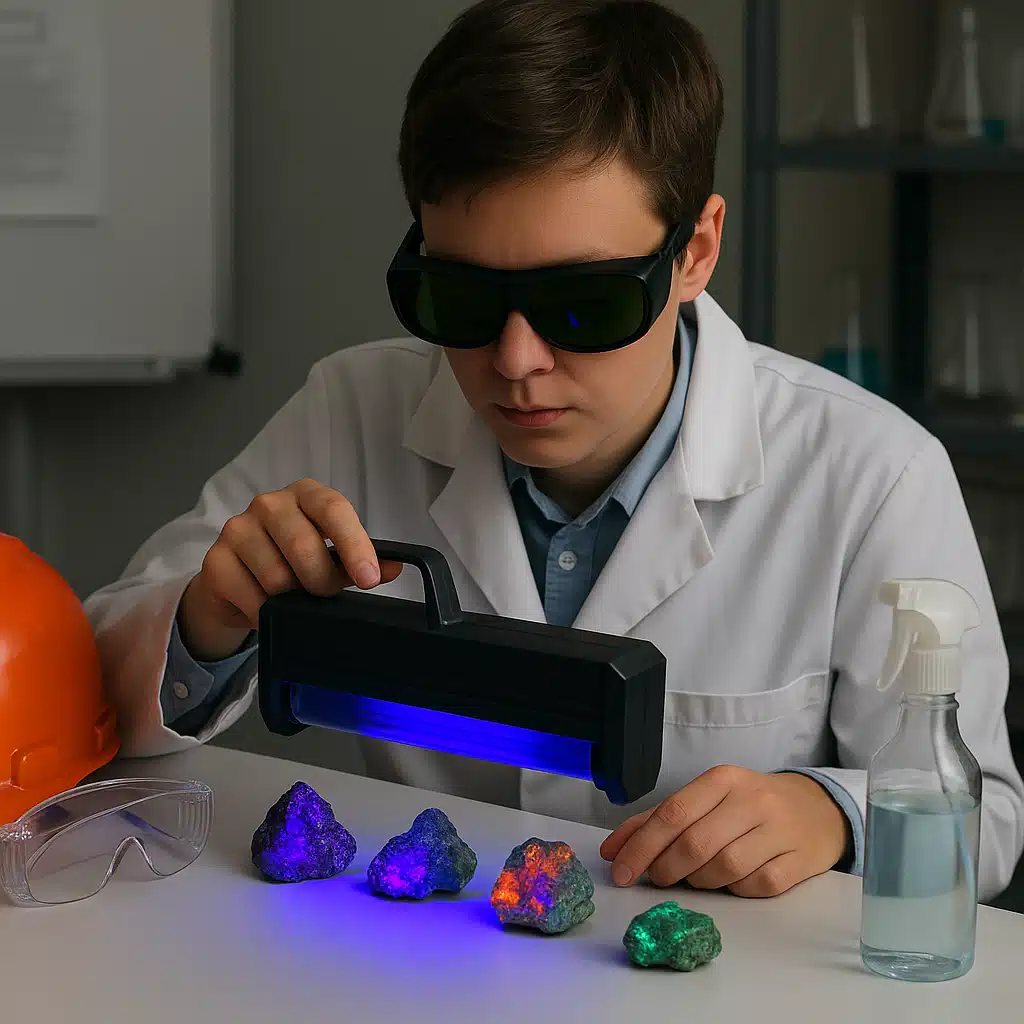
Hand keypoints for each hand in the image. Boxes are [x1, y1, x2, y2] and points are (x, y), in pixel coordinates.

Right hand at [179, 478, 402, 660]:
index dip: (354, 544)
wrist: (236, 583)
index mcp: (306, 495)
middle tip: (325, 594)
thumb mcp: (331, 557)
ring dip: (292, 599)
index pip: (333, 509)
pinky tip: (266, 607)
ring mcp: (237, 528)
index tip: (369, 578)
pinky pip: (251, 597)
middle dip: (322, 581)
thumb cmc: (292, 561)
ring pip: (277, 577)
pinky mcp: (214, 560)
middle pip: (304, 546)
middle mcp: (269, 503)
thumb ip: (361, 561)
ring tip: (292, 598)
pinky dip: (266, 611)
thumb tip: (392, 568)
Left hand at [599, 765, 850, 897]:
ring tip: (695, 876)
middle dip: (666, 868)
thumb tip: (611, 851)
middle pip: (695, 843)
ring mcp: (778, 831)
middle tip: (657, 878)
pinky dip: (735, 890)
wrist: (816, 810)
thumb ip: (657, 820)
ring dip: (699, 881)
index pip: (673, 812)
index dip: (642, 846)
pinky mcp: (798, 863)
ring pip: (723, 868)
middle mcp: (752, 800)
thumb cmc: (748, 805)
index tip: (620, 871)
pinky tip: (731, 881)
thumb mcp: (705, 799)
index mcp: (722, 779)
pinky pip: (754, 886)